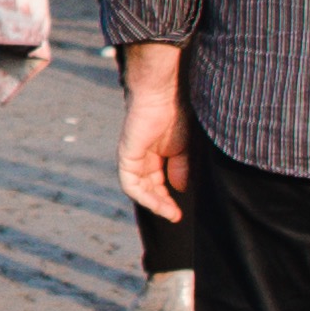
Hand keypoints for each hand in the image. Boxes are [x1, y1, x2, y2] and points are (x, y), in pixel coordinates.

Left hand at [113, 77, 192, 227]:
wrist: (163, 94)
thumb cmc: (175, 113)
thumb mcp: (183, 147)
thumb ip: (180, 168)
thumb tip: (180, 189)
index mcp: (154, 154)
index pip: (158, 182)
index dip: (168, 198)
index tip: (180, 212)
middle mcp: (141, 157)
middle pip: (148, 188)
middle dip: (162, 204)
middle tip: (176, 216)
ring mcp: (132, 157)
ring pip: (139, 189)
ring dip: (154, 204)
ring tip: (170, 213)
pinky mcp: (126, 156)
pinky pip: (130, 184)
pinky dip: (143, 196)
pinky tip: (158, 204)